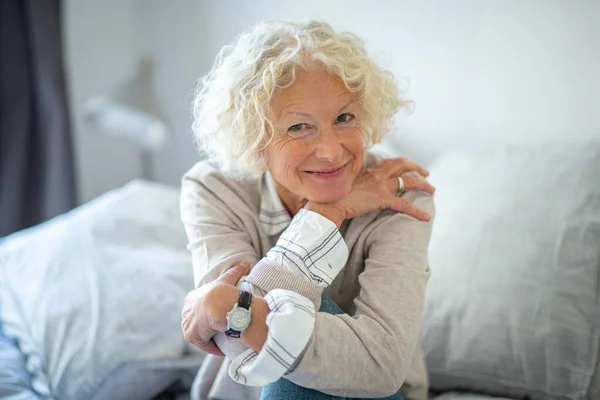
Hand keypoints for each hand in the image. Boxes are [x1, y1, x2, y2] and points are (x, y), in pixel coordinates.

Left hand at [181, 261, 249, 355]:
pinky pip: (203, 343)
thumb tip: (245, 263)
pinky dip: (212, 346)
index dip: (208, 309)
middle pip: (197, 319)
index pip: (198, 305)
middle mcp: (186, 312)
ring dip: (209, 335)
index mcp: (191, 298)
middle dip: (207, 323)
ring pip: (200, 332)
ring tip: (224, 337)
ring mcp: (188, 324)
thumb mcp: (227, 279)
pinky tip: (222, 348)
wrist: (218, 304)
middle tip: (222, 326)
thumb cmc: (221, 292)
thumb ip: (235, 271)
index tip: (219, 314)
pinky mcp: (192, 336)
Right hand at [307, 157, 433, 224]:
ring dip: (423, 185)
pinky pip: (404, 205)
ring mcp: (380, 185)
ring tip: (432, 190)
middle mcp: (376, 175)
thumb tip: (357, 191)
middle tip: (426, 174)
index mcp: (368, 171)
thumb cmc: (332, 198)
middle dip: (416, 168)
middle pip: (402, 165)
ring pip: (408, 181)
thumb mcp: (346, 187)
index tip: (407, 167)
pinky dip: (417, 211)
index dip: (401, 163)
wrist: (328, 204)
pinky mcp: (381, 198)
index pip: (389, 163)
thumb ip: (355, 185)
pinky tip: (426, 217)